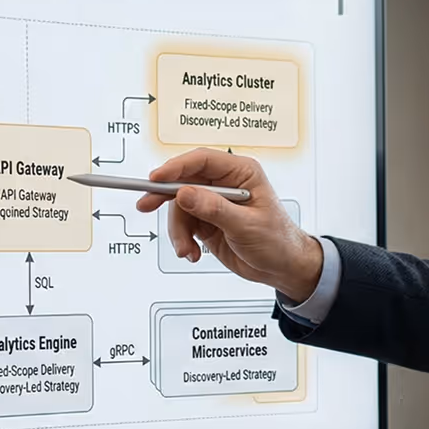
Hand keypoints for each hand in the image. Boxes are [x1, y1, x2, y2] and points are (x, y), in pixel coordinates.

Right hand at [134, 148, 322, 300]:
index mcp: (242, 173)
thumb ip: (215, 209)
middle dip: (165, 197)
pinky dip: (183, 240)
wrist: (282, 267)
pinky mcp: (207, 221)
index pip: (202, 160)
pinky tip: (193, 253)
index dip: (176, 167)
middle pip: (184, 181)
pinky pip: (183, 224)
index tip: (156, 178)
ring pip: (180, 207)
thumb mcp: (246, 226)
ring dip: (178, 231)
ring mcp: (214, 203)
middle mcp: (226, 184)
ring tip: (186, 249)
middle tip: (146, 205)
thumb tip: (186, 194)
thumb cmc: (278, 240)